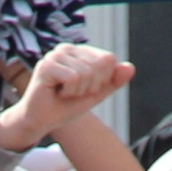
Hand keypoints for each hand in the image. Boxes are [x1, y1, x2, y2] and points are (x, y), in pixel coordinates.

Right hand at [0, 43, 133, 148]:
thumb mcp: (95, 94)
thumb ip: (113, 81)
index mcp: (80, 52)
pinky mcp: (47, 65)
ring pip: (86, 72)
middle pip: (99, 65)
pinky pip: (73, 78)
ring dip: (78, 91)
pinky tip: (57, 93)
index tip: (85, 89)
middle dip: (90, 87)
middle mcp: (67, 48)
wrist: (40, 122)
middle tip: (73, 93)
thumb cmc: (65, 106)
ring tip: (64, 93)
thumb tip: (131, 67)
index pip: (109, 59)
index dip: (102, 81)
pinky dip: (69, 92)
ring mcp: (56, 54)